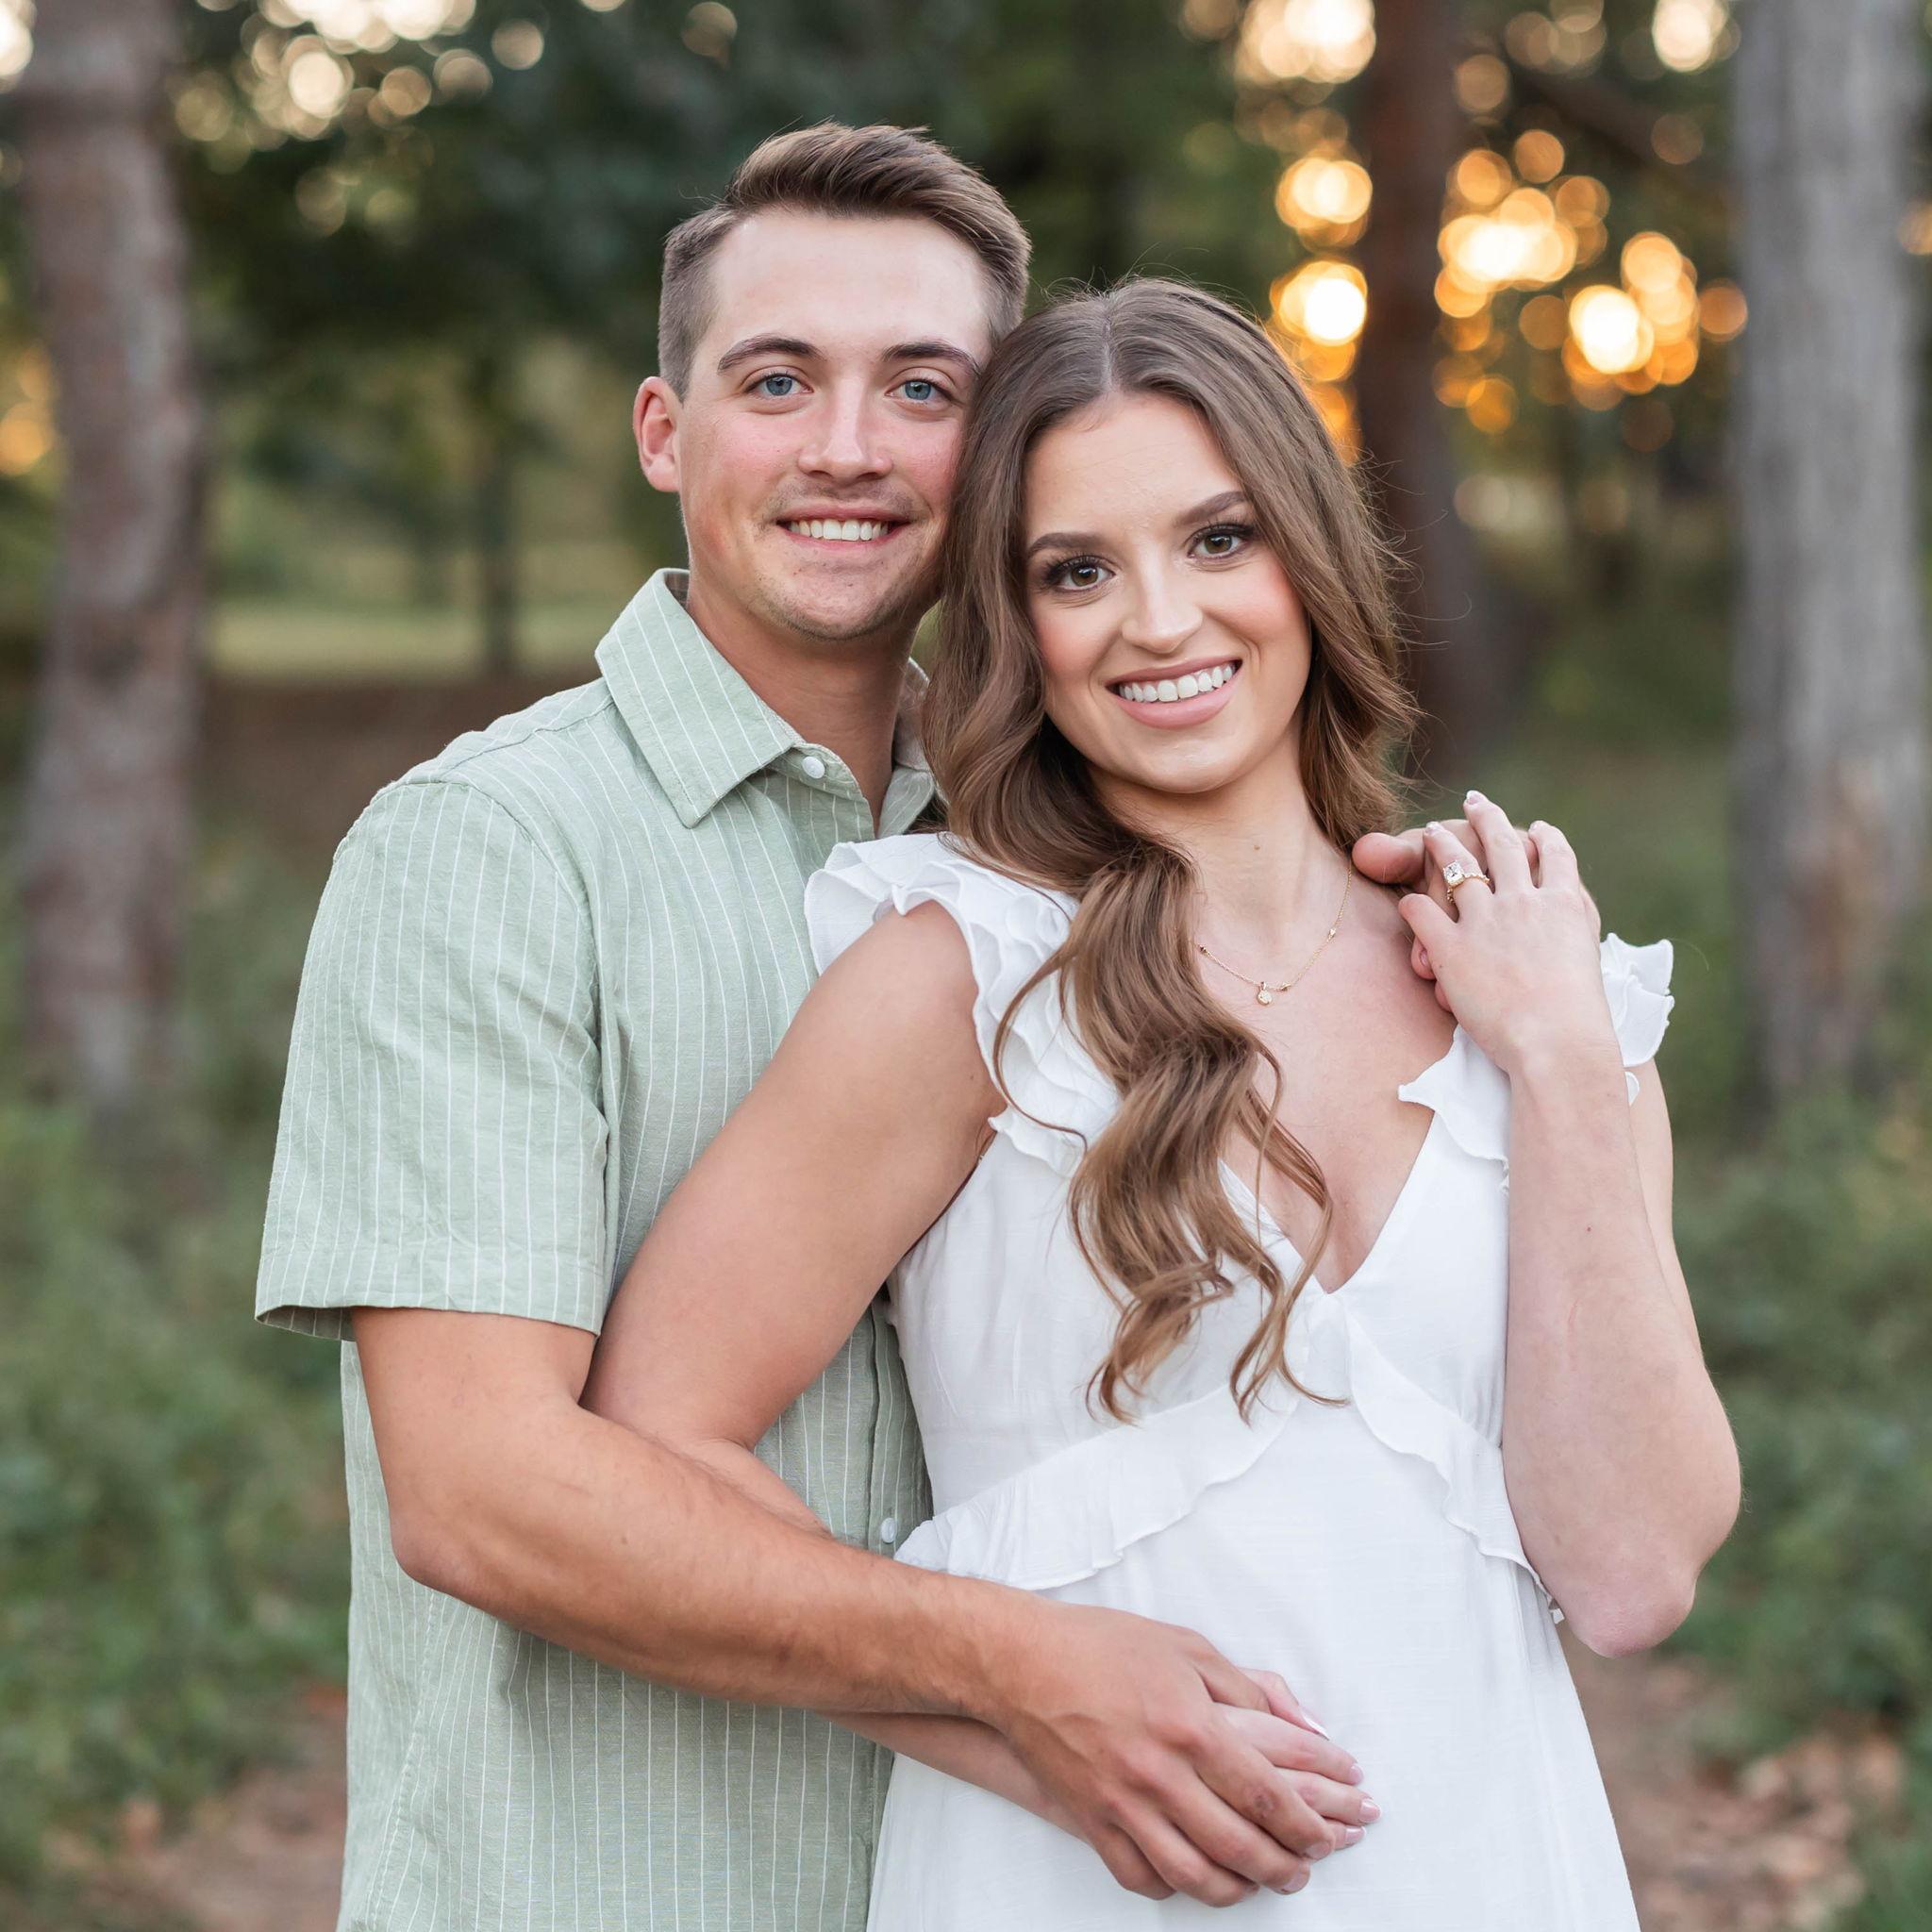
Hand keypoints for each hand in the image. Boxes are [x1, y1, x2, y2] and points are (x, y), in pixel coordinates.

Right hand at [987, 1603, 1362, 1904]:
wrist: (1020, 1662)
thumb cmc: (1104, 1646)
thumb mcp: (1189, 1648)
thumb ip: (1253, 1689)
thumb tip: (1310, 1730)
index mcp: (1191, 1726)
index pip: (1268, 1795)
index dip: (1307, 1825)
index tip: (1327, 1836)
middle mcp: (1160, 1773)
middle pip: (1240, 1846)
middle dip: (1285, 1867)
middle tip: (1303, 1869)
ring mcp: (1122, 1803)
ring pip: (1195, 1875)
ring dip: (1238, 1889)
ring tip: (1259, 1883)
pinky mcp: (1091, 1820)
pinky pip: (1140, 1877)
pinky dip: (1174, 1888)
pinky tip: (1195, 1877)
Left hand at [1353, 811, 1599, 999]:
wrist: (1558, 1041)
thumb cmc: (1580, 1018)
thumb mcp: (1589, 963)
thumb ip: (1574, 935)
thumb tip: (1568, 919)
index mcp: (1563, 905)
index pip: (1555, 857)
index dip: (1546, 839)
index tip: (1540, 828)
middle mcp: (1524, 903)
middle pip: (1502, 846)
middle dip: (1487, 819)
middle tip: (1475, 801)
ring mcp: (1486, 922)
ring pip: (1457, 868)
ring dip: (1441, 844)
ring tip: (1432, 831)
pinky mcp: (1452, 950)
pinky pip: (1421, 913)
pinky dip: (1411, 904)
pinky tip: (1404, 899)